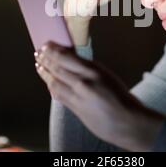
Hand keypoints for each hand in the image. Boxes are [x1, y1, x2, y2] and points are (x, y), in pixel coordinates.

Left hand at [34, 41, 165, 150]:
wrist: (127, 122)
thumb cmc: (121, 97)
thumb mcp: (106, 75)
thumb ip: (88, 69)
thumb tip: (72, 60)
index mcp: (93, 71)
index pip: (66, 57)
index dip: (52, 51)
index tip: (46, 44)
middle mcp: (83, 84)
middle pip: (57, 69)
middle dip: (45, 59)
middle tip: (38, 52)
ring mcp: (78, 98)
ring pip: (54, 82)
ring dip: (44, 72)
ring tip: (39, 65)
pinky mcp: (75, 109)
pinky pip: (58, 95)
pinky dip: (51, 86)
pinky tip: (49, 82)